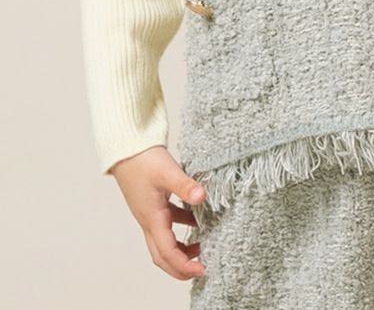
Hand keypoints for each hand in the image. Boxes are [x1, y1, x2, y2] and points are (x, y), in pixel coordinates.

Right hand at [109, 144, 206, 279]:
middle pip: (162, 255)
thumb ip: (185, 185)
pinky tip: (198, 218)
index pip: (167, 252)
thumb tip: (201, 197)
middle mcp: (149, 220)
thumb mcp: (168, 172)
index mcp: (152, 218)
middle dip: (179, 267)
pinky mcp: (153, 203)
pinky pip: (168, 222)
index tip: (201, 270)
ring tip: (202, 246)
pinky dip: (182, 226)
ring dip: (181, 248)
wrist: (127, 148)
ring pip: (164, 240)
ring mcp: (150, 212)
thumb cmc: (143, 160)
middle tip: (200, 269)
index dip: (184, 265)